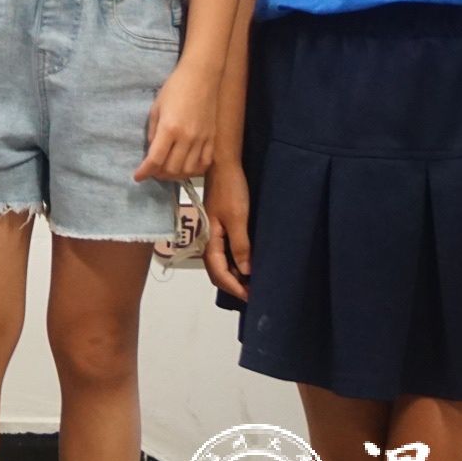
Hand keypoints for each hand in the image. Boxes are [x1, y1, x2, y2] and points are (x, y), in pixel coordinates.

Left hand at [133, 64, 216, 182]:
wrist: (201, 77)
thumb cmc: (174, 88)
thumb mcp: (156, 108)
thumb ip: (153, 132)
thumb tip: (152, 152)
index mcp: (169, 128)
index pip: (155, 159)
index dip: (145, 172)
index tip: (138, 177)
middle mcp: (186, 137)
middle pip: (172, 168)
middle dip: (158, 174)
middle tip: (152, 171)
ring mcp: (202, 139)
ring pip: (188, 170)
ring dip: (175, 175)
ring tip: (167, 170)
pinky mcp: (212, 139)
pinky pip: (204, 163)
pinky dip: (194, 170)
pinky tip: (186, 167)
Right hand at [203, 163, 251, 299]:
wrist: (222, 164)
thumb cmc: (230, 189)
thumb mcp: (238, 217)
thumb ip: (240, 245)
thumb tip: (246, 271)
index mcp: (210, 238)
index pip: (218, 272)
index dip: (234, 287)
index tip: (251, 296)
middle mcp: (208, 238)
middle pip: (216, 271)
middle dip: (232, 285)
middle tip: (253, 293)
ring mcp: (213, 232)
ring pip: (220, 262)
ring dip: (234, 275)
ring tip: (252, 281)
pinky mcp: (219, 226)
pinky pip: (224, 251)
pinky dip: (234, 262)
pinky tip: (246, 263)